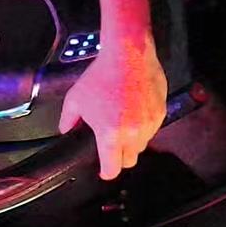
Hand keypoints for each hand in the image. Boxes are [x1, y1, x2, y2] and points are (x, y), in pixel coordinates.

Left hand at [58, 31, 166, 179]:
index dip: (106, 172)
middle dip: (120, 155)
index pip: (113, 169)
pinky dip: (144, 125)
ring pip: (142, 144)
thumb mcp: (76, 98)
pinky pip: (152, 129)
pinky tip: (134, 110)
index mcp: (110, 134)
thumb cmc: (102, 74)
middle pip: (130, 159)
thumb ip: (68, 120)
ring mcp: (149, 124)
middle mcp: (132, 133)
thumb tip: (65, 131)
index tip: (104, 170)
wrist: (128, 54)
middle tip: (112, 143)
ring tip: (123, 121)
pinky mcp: (160, 113)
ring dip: (133, 140)